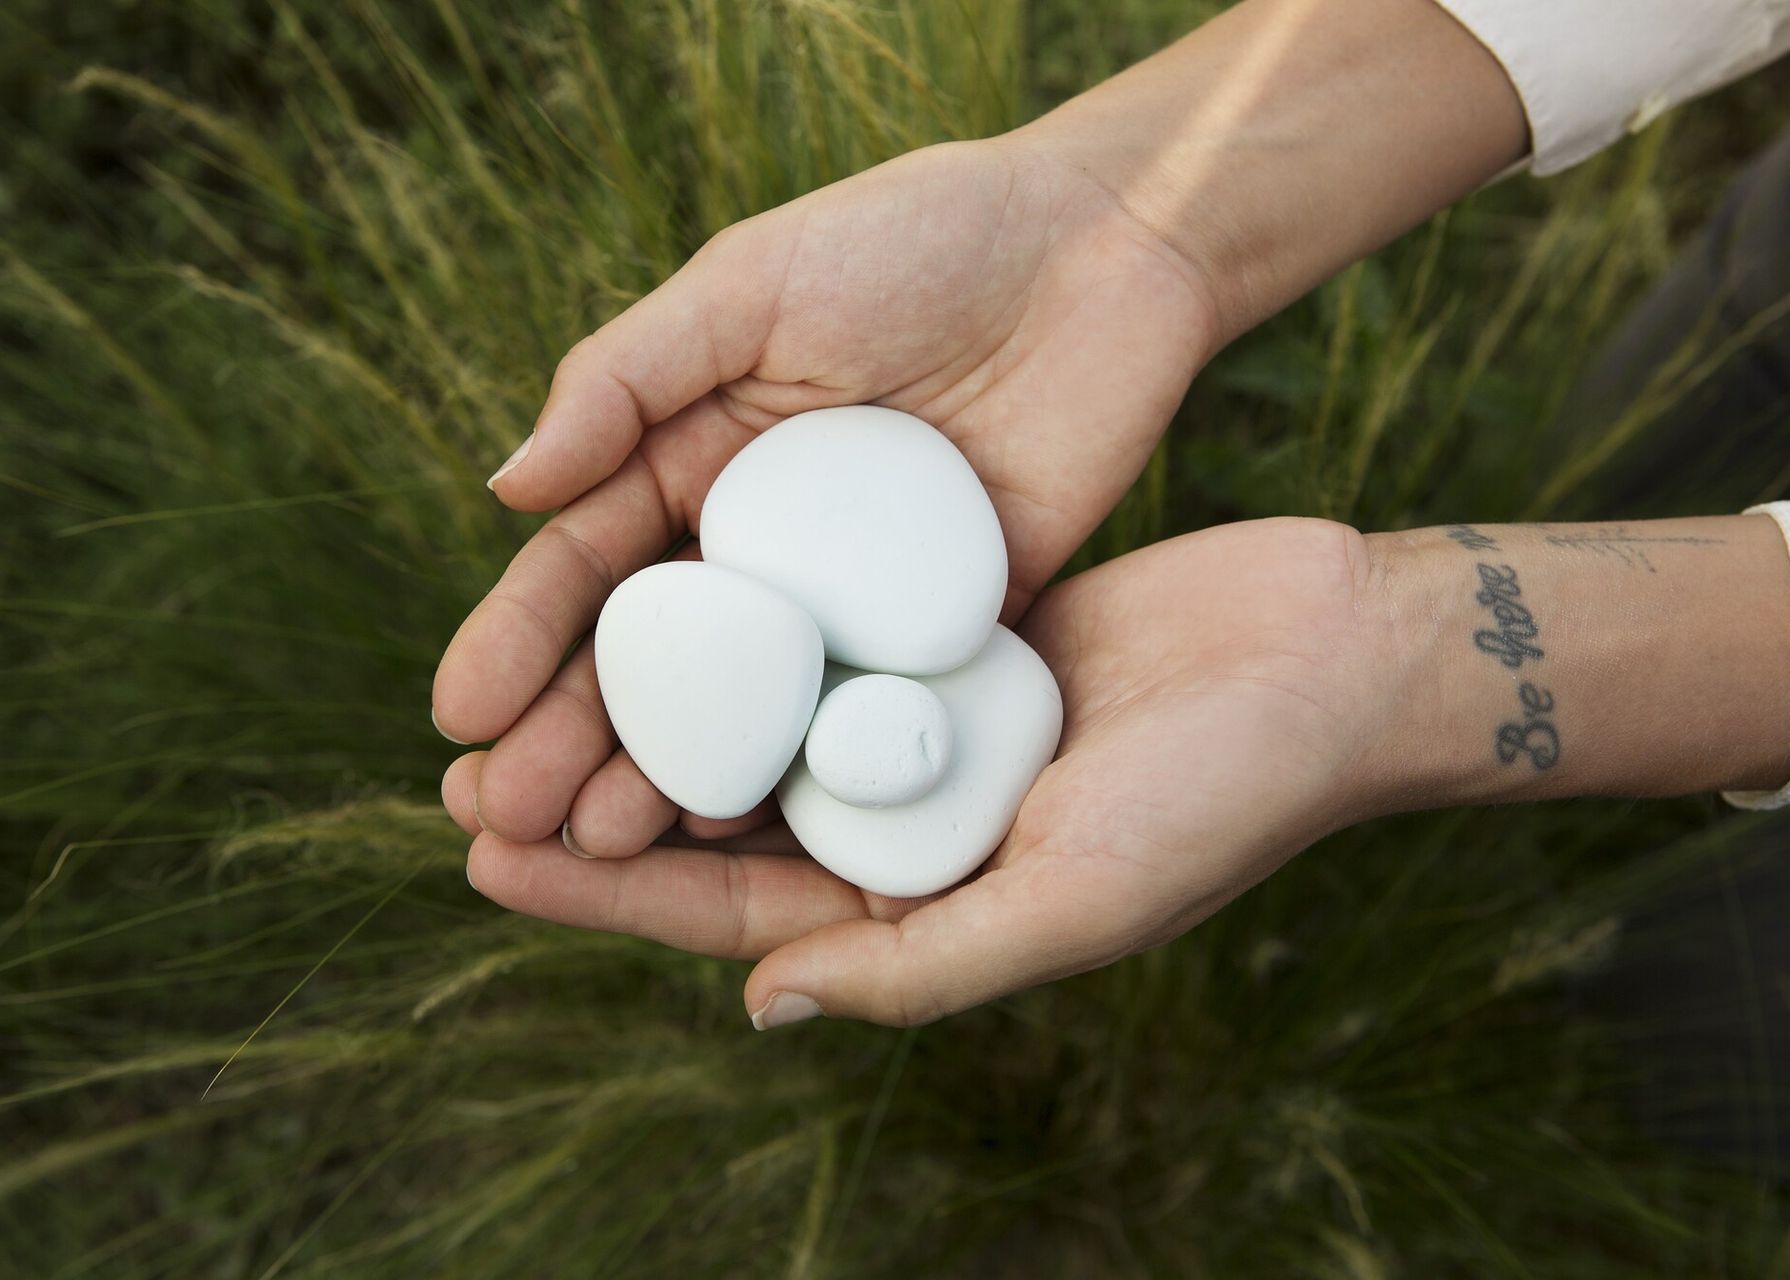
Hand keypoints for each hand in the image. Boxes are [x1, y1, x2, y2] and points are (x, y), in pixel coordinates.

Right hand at [433, 135, 1221, 847]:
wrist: (1105, 253)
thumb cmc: (918, 239)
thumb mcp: (752, 285)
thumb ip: (627, 379)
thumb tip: (507, 489)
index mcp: (696, 457)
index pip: (587, 565)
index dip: (518, 640)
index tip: (458, 717)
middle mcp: (760, 545)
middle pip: (654, 662)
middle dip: (568, 738)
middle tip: (504, 816)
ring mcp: (849, 602)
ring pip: (744, 710)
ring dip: (663, 778)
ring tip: (594, 845)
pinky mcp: (944, 634)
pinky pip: (861, 714)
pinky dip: (800, 771)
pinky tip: (738, 826)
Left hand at [447, 518, 1389, 1025]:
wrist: (1323, 654)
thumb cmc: (1221, 795)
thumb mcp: (1071, 900)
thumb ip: (917, 961)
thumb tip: (758, 1002)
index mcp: (926, 907)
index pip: (733, 914)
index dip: (606, 896)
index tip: (488, 858)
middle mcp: (910, 824)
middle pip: (718, 821)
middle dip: (596, 803)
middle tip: (466, 774)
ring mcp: (922, 728)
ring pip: (753, 726)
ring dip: (648, 711)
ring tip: (524, 684)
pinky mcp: (943, 639)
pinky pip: (817, 636)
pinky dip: (738, 626)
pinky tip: (651, 591)